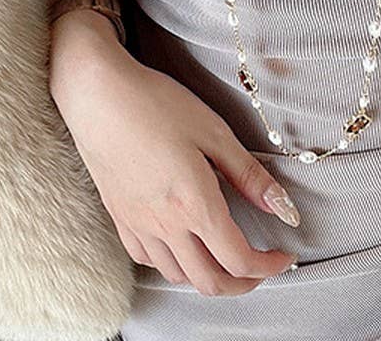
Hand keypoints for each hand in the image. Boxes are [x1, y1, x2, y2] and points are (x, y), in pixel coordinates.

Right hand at [49, 12, 299, 296]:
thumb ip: (248, 175)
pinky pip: (147, 259)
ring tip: (224, 255)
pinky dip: (172, 263)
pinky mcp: (119, 216)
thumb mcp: (214, 132)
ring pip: (178, 275)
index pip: (238, 260)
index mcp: (195, 205)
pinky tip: (181, 243)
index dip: (268, 267)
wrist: (97, 95)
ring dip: (208, 276)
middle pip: (209, 282)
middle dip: (242, 284)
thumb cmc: (156, 104)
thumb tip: (283, 208)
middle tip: (260, 268)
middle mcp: (165, 225)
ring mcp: (138, 224)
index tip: (283, 256)